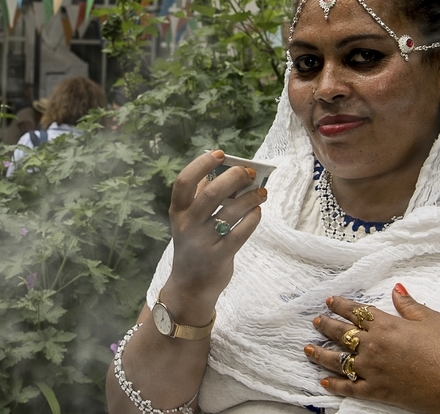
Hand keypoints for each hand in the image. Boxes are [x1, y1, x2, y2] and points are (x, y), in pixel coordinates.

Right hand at [163, 150, 266, 313]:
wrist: (191, 286)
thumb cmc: (194, 245)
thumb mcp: (189, 220)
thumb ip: (201, 196)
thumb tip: (225, 169)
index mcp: (178, 211)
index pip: (184, 181)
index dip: (202, 164)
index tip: (220, 154)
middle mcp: (188, 225)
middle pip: (211, 193)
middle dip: (234, 178)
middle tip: (249, 173)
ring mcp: (203, 242)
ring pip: (231, 212)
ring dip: (251, 197)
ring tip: (262, 192)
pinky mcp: (220, 256)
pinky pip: (241, 232)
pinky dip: (252, 218)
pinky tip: (257, 211)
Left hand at [305, 285, 439, 413]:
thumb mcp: (432, 319)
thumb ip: (409, 305)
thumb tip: (396, 288)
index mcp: (386, 325)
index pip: (356, 311)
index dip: (341, 305)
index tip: (330, 301)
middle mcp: (374, 346)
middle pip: (341, 333)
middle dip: (326, 326)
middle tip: (315, 321)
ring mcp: (373, 370)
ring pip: (338, 360)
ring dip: (320, 354)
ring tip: (308, 350)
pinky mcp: (378, 391)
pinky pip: (350, 388)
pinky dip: (335, 386)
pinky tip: (324, 382)